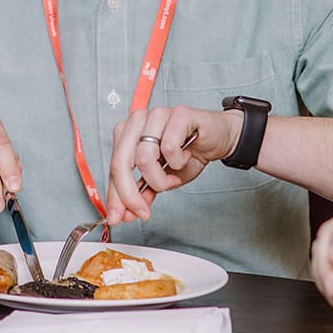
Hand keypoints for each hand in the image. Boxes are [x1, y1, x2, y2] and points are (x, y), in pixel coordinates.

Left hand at [103, 105, 242, 223]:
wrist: (219, 138)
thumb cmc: (189, 153)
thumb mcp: (163, 178)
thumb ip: (143, 191)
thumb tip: (127, 212)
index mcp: (128, 132)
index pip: (113, 167)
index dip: (114, 196)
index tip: (117, 218)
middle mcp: (138, 120)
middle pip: (120, 162)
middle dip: (129, 194)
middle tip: (142, 212)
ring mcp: (157, 115)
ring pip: (144, 158)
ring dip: (160, 179)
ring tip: (173, 178)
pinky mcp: (178, 114)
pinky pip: (169, 148)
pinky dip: (178, 161)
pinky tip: (186, 157)